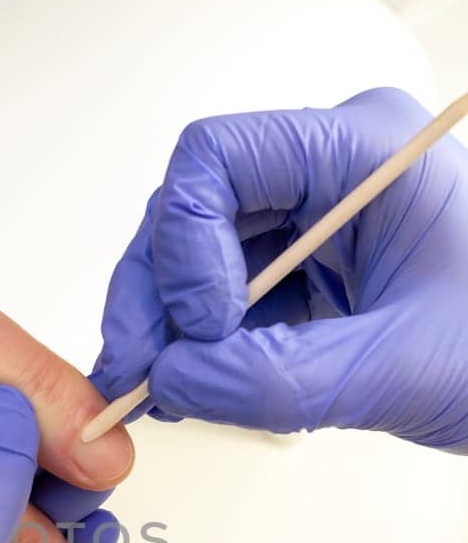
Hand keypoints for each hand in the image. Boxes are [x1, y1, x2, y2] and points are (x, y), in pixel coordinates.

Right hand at [94, 88, 467, 450]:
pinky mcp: (313, 272)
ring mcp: (318, 223)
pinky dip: (203, 345)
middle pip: (193, 209)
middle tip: (140, 369)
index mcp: (364, 153)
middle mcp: (331, 174)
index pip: (219, 158)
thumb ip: (279, 379)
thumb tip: (176, 381)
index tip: (203, 323)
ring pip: (200, 256)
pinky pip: (230, 297)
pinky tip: (196, 386)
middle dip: (159, 292)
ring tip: (160, 389)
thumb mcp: (403, 367)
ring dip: (172, 324)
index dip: (186, 243)